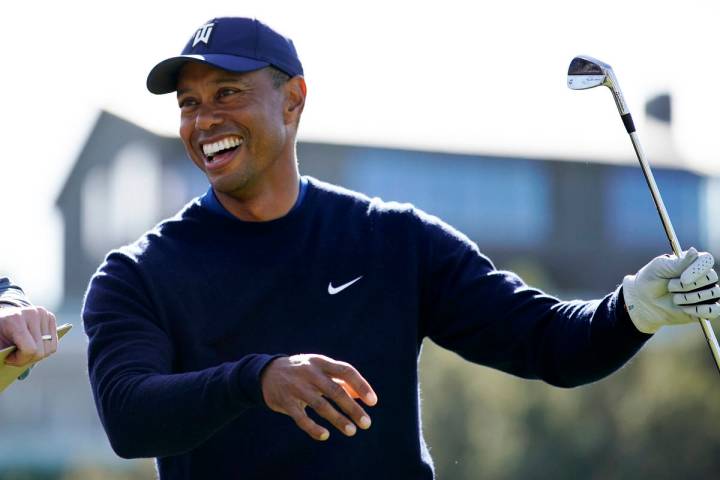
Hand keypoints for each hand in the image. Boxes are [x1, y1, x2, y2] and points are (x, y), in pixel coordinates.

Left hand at [0, 306, 57, 365]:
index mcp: (15, 319)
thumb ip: (5, 358)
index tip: (8, 360)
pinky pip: (54, 342)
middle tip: (16, 358)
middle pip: (41, 350)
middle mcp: (33, 313)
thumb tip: (23, 376)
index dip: (20, 360)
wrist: (1, 317)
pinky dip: (44, 348)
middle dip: (29, 359)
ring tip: (24, 351)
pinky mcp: (50, 316)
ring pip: (50, 348)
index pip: (30, 349)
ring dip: (37, 354)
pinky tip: (32, 344)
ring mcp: (43, 314)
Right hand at [260, 354, 377, 440]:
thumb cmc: (302, 372)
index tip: (373, 401)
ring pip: (320, 405)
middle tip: (366, 423)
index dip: (361, 385)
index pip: (346, 371)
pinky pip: (301, 418)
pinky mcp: (285, 401)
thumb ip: (341, 381)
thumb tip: (363, 396)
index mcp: (321, 362)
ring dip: (338, 419)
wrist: (266, 373)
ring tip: (351, 431)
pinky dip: (313, 428)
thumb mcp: (321, 369)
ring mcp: (296, 387)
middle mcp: (310, 373)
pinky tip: (325, 435)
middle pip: (335, 390)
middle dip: (352, 408)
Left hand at [623, 247, 719, 332]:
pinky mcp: (705, 309)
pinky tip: (684, 309)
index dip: (697, 270)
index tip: (683, 278)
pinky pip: (713, 310)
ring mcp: (706, 293)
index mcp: (693, 262)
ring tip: (674, 298)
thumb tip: (694, 250)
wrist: (644, 302)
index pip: (707, 260)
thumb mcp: (660, 267)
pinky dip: (698, 310)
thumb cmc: (651, 280)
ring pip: (712, 293)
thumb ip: (678, 262)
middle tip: (671, 287)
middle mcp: (703, 276)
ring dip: (690, 298)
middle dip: (688, 286)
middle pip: (711, 278)